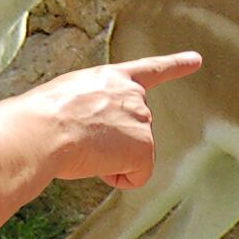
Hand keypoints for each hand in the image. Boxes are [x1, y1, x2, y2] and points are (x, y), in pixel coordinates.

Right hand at [25, 52, 201, 188]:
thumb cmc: (42, 117)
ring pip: (131, 155)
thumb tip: (83, 133)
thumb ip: (90, 107)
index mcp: (110, 79)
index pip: (149, 69)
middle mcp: (133, 95)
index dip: (175, 65)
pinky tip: (96, 165)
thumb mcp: (67, 97)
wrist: (43, 129)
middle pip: (134, 131)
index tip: (197, 59)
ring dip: (109, 160)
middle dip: (112, 144)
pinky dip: (117, 179)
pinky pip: (136, 177)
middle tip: (82, 140)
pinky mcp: (144, 147)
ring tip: (83, 148)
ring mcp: (142, 121)